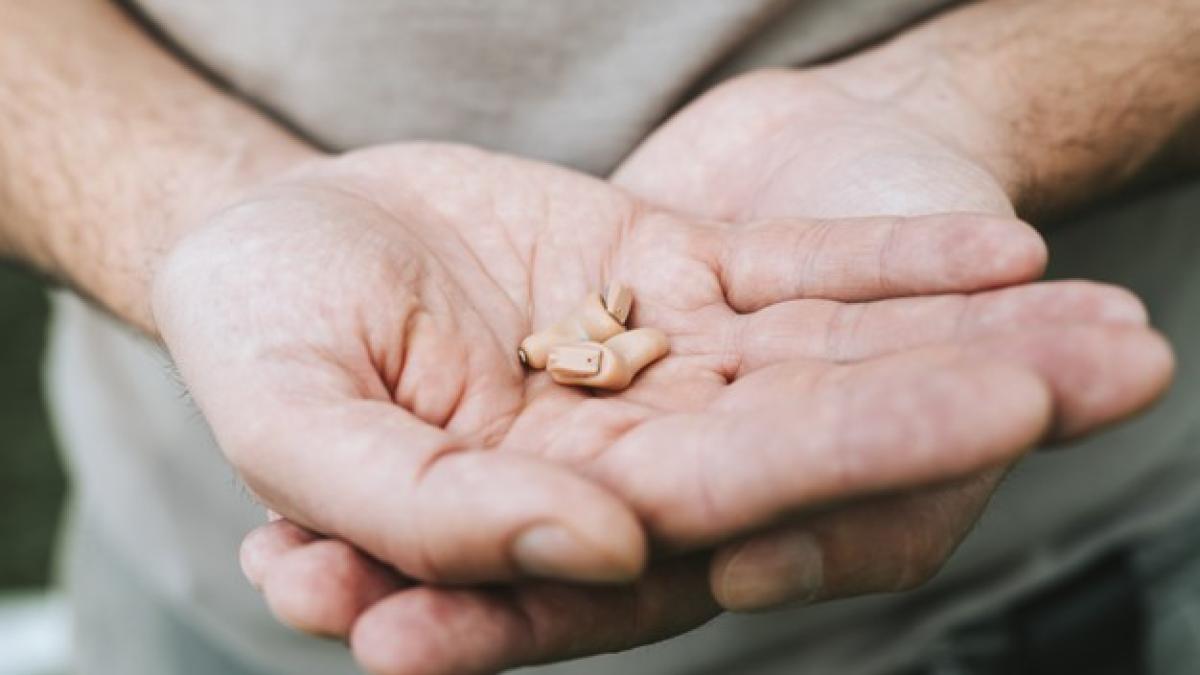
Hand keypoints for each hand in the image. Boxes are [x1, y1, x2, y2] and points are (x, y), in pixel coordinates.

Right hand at [229, 138, 1169, 672]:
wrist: (263, 233)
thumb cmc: (251, 328)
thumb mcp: (288, 415)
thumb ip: (428, 505)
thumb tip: (607, 544)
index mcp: (546, 516)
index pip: (715, 506)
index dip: (850, 465)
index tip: (990, 422)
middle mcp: (626, 454)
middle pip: (815, 433)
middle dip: (965, 404)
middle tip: (1124, 370)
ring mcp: (655, 362)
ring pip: (828, 354)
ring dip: (969, 336)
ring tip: (1119, 325)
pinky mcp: (662, 272)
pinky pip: (790, 269)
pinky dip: (894, 262)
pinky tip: (1011, 257)